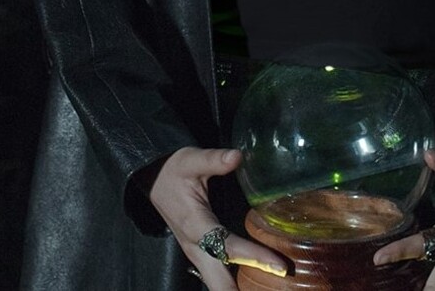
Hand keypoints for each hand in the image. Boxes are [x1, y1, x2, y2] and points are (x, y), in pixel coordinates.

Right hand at [148, 146, 287, 287]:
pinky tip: (255, 281)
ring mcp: (196, 254)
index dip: (255, 257)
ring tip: (271, 286)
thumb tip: (237, 156)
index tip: (280, 266)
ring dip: (238, 288)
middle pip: (220, 283)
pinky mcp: (200, 254)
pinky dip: (235, 283)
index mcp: (195, 226)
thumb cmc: (174, 170)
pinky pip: (218, 277)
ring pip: (218, 285)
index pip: (228, 247)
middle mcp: (195, 247)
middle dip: (242, 289)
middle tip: (275, 287)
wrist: (154, 179)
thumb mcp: (192, 160)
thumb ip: (214, 159)